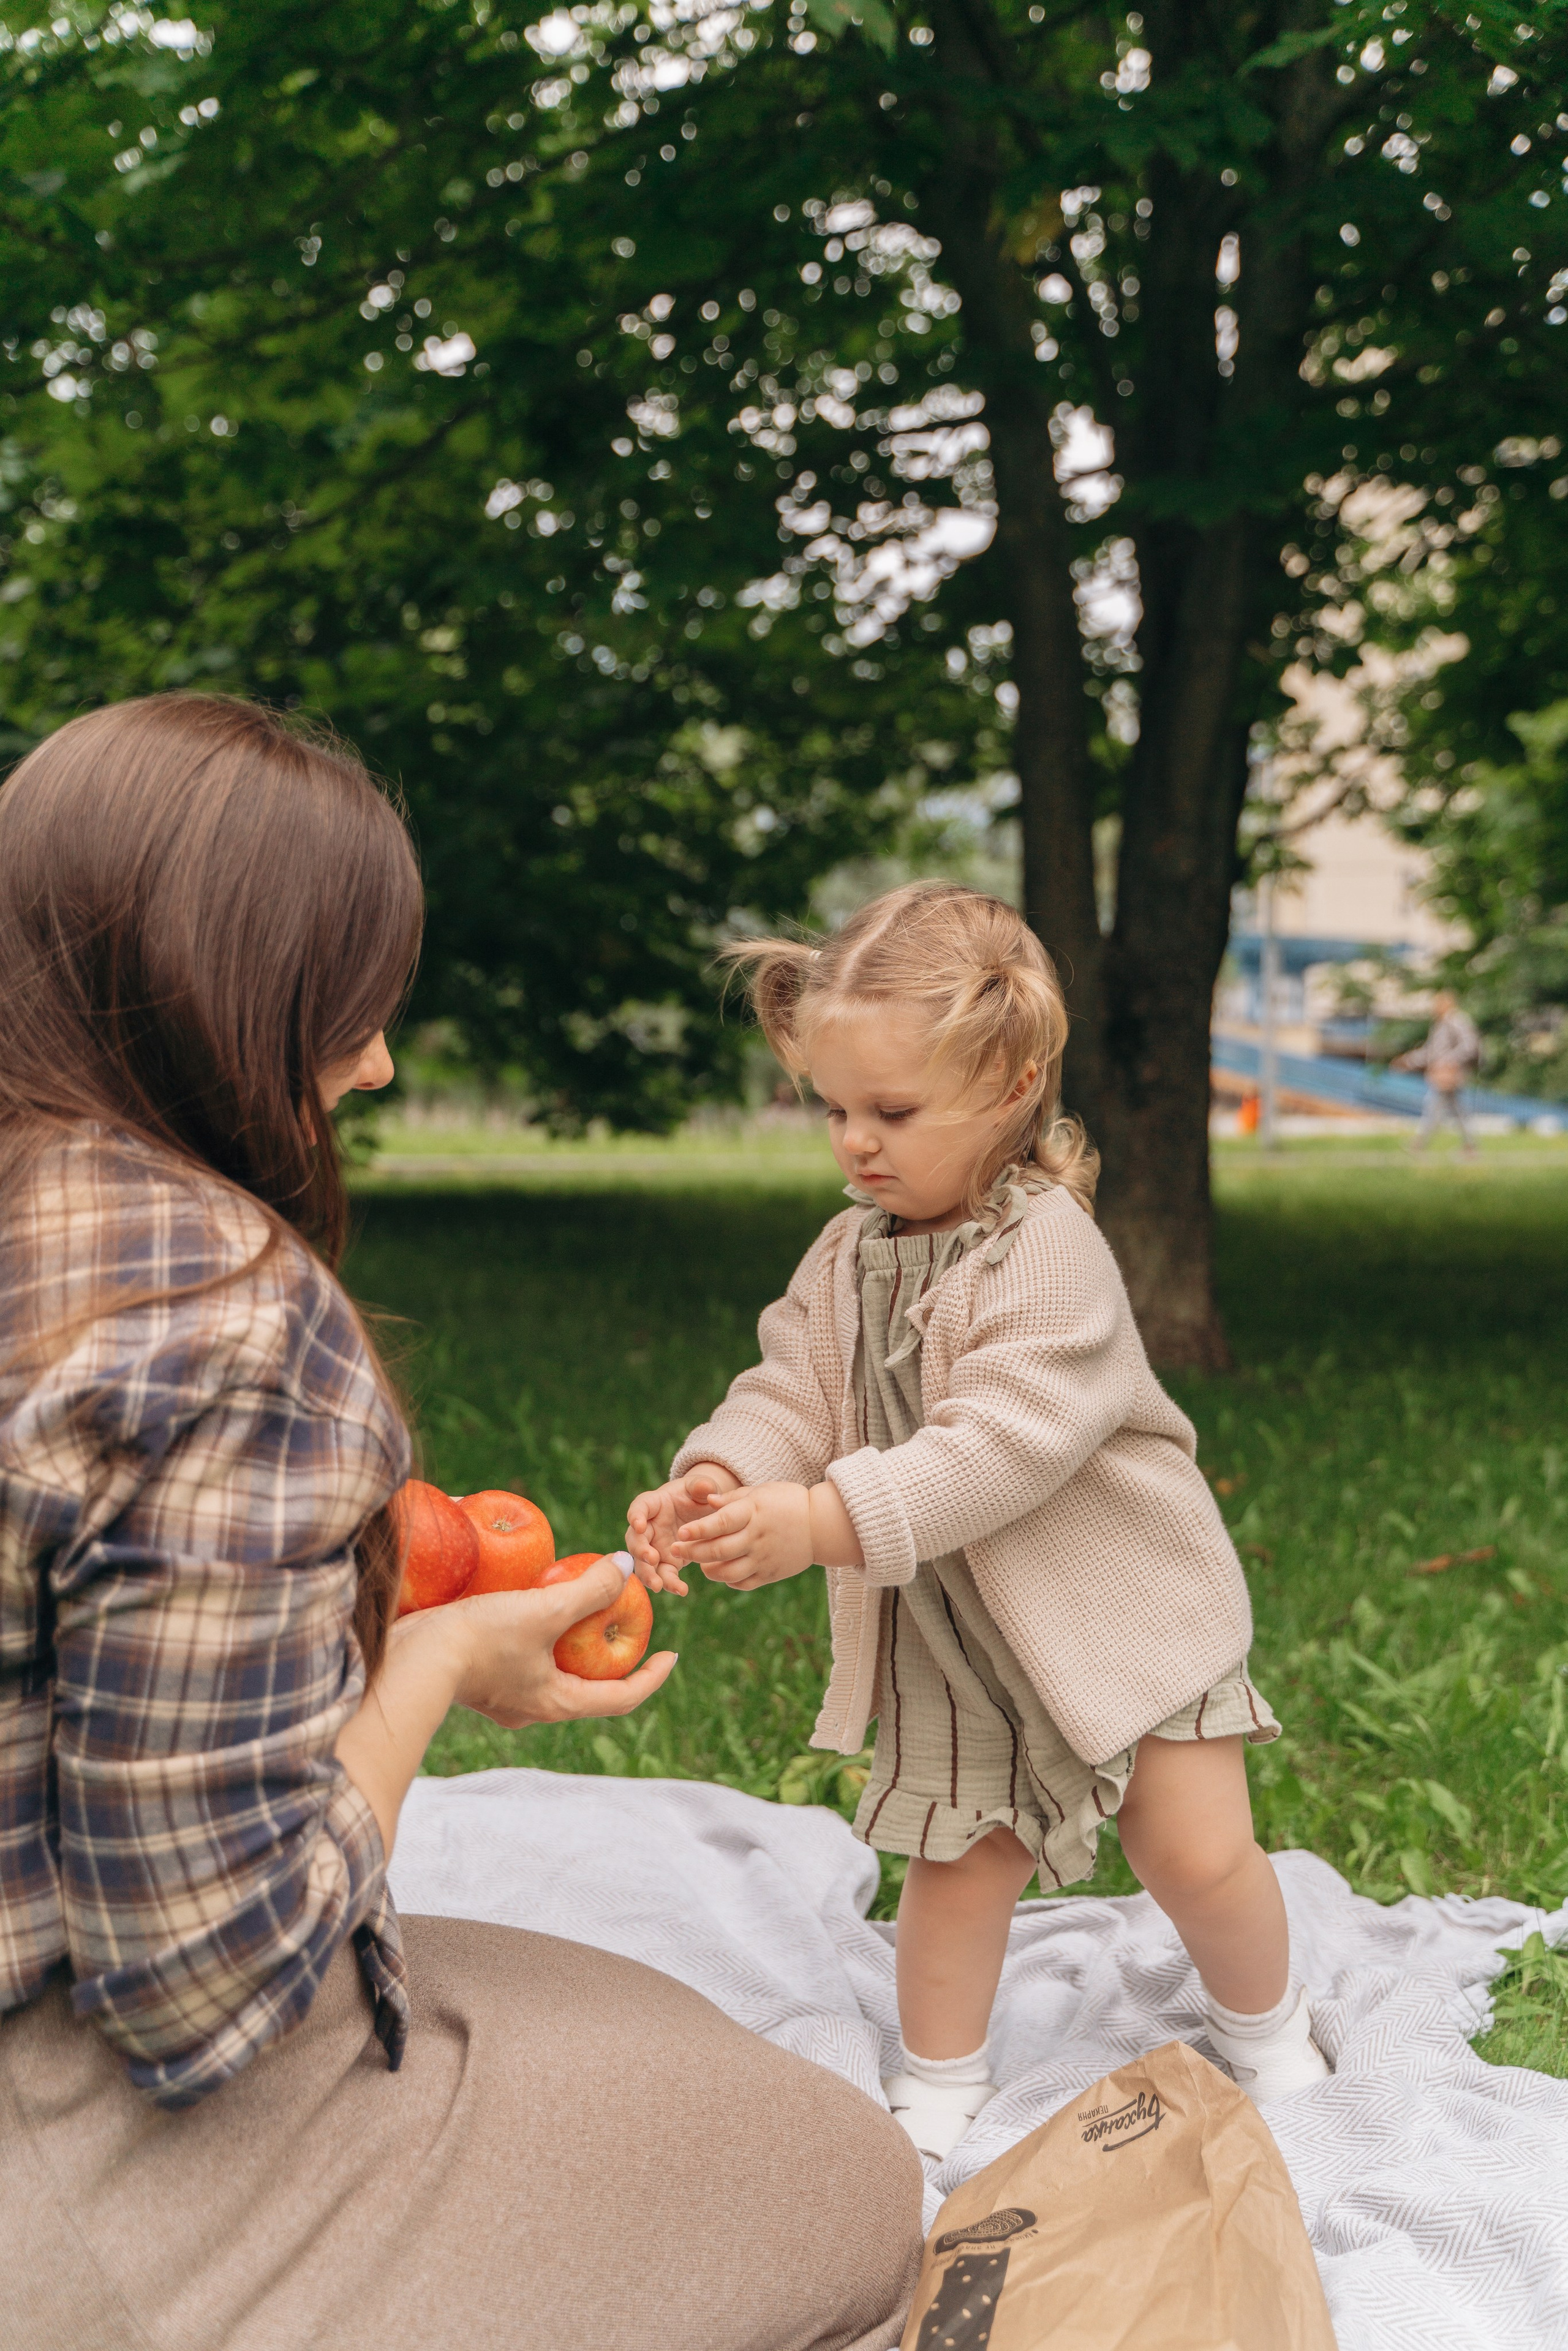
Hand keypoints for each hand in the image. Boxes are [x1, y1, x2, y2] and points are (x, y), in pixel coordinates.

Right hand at [404, 1560, 677, 1727]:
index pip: (621, 1698)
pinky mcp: (482, 1677)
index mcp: (557, 1703)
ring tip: (582, 1606)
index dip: (652, 1677)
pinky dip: (540, 1635)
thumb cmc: (480, 1640)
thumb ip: (588, 1590)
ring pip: (554, 1670)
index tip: (672, 1655)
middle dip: (611, 1655)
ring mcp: (505, 1695)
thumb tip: (625, 1568)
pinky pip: (525, 1657)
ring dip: (572, 1642)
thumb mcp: (544, 1610)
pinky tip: (533, 1604)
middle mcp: (534, 1707)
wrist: (410, 1659)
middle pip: (588, 1685)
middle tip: (626, 1621)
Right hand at [626, 1464, 739, 1594]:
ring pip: (644, 1563)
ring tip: (658, 1585)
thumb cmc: (695, 1495)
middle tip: (651, 1558)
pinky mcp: (665, 1562)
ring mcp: (654, 1547)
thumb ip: (702, 1485)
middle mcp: (648, 1527)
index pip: (639, 1507)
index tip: (638, 1524)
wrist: (699, 1512)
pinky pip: (662, 1575)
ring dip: (648, 1574)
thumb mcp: (699, 1487)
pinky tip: (681, 1590)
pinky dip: (669, 1584)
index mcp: (653, 1504)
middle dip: (640, 1550)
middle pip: (635, 1539)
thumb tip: (707, 1488)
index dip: (636, 1516)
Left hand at [669, 1480, 815, 1591]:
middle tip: (675, 1549)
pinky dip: (727, 1579)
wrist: (821, 1525)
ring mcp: (764, 1558)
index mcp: (754, 1512)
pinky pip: (742, 1583)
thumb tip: (706, 1501)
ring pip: (728, 1572)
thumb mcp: (760, 1492)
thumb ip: (731, 1498)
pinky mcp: (770, 1574)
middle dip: (693, 1551)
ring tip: (700, 1563)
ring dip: (708, 1569)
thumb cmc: (787, 1502)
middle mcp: (758, 1537)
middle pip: (719, 1550)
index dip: (699, 1529)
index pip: (721, 1522)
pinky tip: (721, 1571)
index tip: (681, 1532)